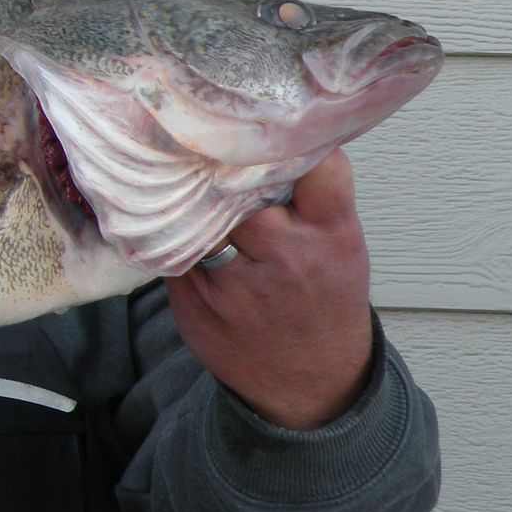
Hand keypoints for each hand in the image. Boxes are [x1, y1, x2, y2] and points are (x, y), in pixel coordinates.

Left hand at [163, 150, 374, 430]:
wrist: (308, 383)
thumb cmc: (324, 299)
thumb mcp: (340, 246)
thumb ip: (312, 198)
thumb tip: (268, 135)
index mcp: (330, 235)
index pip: (319, 168)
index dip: (291, 142)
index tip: (271, 128)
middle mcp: (284, 256)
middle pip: (238, 187)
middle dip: (224, 171)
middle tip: (211, 152)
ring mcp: (234, 283)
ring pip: (197, 216)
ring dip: (190, 201)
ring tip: (184, 184)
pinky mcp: (192, 301)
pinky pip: (171, 249)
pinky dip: (171, 234)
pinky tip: (172, 225)